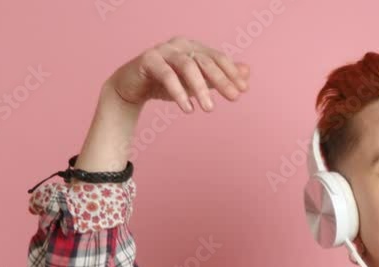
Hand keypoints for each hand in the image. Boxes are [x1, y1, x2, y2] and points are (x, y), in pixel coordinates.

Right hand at [104, 35, 249, 113]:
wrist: (132, 87)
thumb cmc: (165, 83)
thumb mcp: (196, 82)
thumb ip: (219, 77)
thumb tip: (247, 72)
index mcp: (194, 47)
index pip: (218, 57)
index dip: (232, 72)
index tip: (244, 90)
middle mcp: (180, 45)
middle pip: (205, 61)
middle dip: (222, 80)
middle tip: (234, 98)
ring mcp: (163, 50)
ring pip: (187, 66)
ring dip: (200, 88)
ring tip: (209, 109)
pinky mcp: (148, 59)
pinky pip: (167, 75)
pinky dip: (179, 92)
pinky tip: (188, 109)